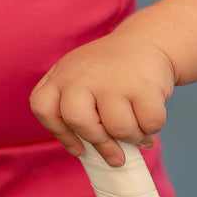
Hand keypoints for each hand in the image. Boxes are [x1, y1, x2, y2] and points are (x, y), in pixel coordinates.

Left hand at [30, 32, 175, 166]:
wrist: (146, 41)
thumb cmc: (109, 72)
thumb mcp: (80, 79)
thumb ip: (75, 111)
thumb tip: (88, 154)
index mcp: (61, 75)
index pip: (44, 108)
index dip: (61, 134)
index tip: (79, 149)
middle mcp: (82, 75)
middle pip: (79, 122)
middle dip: (101, 144)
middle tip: (116, 155)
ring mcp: (113, 79)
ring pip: (119, 129)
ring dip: (133, 138)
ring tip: (138, 132)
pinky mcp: (144, 84)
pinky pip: (149, 123)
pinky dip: (152, 128)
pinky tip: (149, 121)